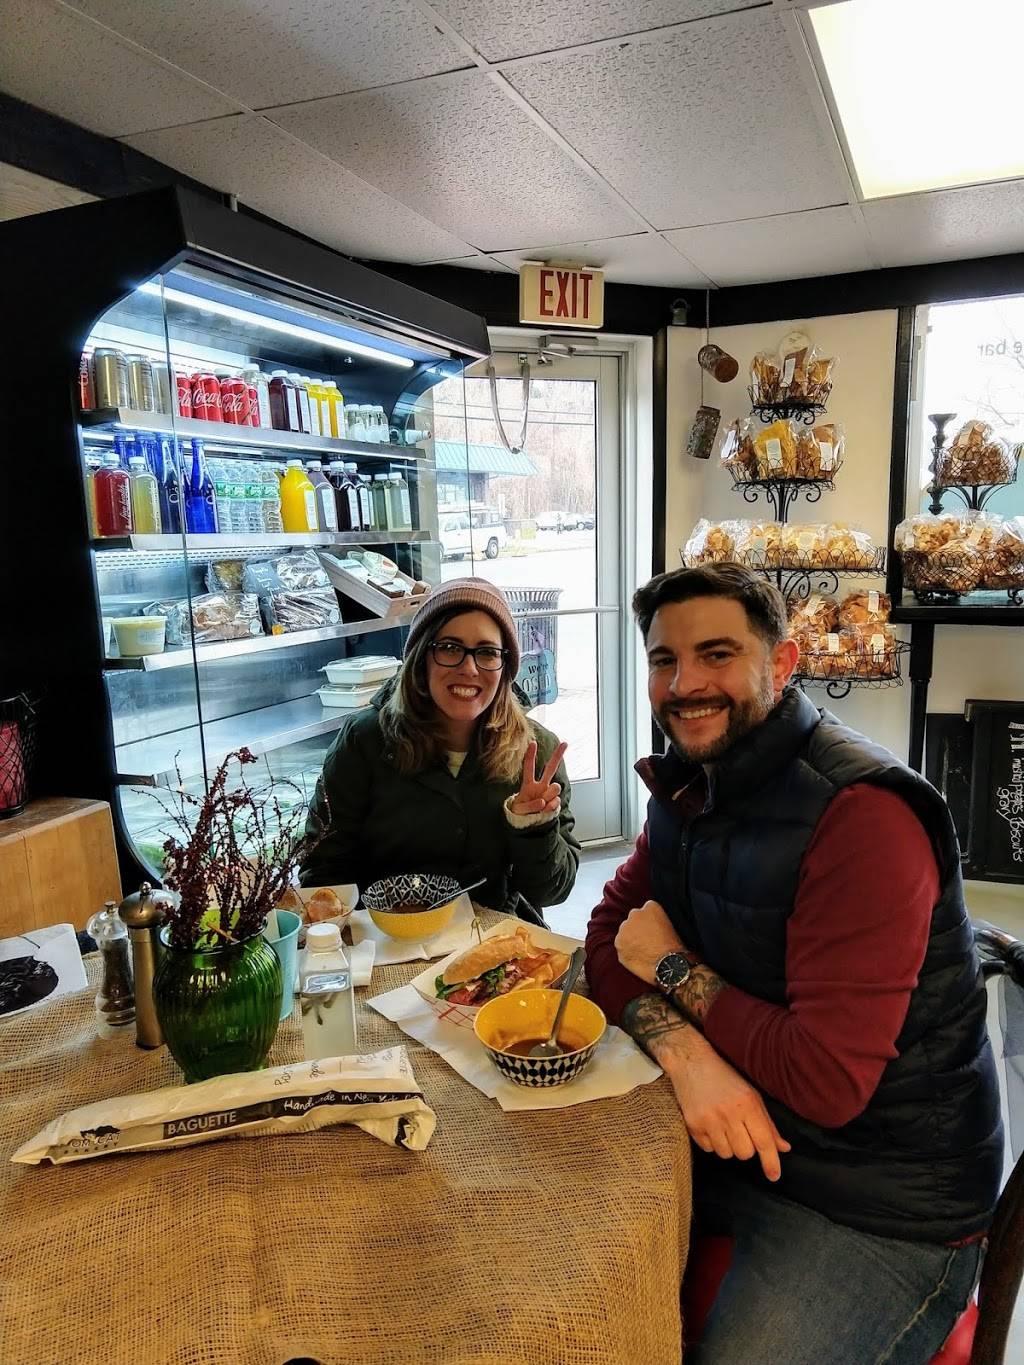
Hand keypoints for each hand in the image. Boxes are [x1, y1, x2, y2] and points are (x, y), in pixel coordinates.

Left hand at [510, 740, 566, 816]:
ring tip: (541, 804)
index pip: (529, 768)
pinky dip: (551, 806)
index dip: (530, 755)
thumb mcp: (519, 809)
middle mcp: (540, 786)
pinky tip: (545, 810)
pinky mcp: (554, 802)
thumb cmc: (521, 812)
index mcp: (529, 784)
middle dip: (557, 756)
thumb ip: (530, 805)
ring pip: (555, 787)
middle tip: (564, 743)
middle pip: (550, 768)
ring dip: (549, 795)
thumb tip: (542, 802)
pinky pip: (556, 801)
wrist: (528, 823)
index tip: (533, 743)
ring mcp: (548, 793)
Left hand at [614, 899, 686, 986]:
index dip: (652, 922)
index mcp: (651, 906)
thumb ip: (660, 919)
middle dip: (639, 927)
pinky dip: (627, 950)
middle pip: (635, 919)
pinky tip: (639, 957)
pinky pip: (622, 945)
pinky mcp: (618, 942)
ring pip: (626, 931)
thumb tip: (653, 923)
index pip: (648, 910)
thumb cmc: (676, 947)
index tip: (656, 931)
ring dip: (631, 938)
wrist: (668, 965)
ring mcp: (625, 928)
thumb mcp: (674, 925)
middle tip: (649, 941)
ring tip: (644, 951)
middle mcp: (635, 913)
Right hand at [663, 1042, 791, 1182]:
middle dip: (746, 1148)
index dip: (771, 1162)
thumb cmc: (725, 1078)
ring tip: (723, 1126)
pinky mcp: (693, 1124)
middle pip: (745, 1153)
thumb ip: (767, 1124)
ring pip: (726, 1154)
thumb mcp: (751, 1095)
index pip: (764, 1141)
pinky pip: (708, 1149)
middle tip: (740, 1130)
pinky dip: (711, 1142)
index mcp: (747, 1104)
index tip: (774, 1176)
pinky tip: (710, 1124)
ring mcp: (709, 1119)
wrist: (691, 1062)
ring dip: (728, 1146)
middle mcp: (729, 1113)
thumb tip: (783, 1147)